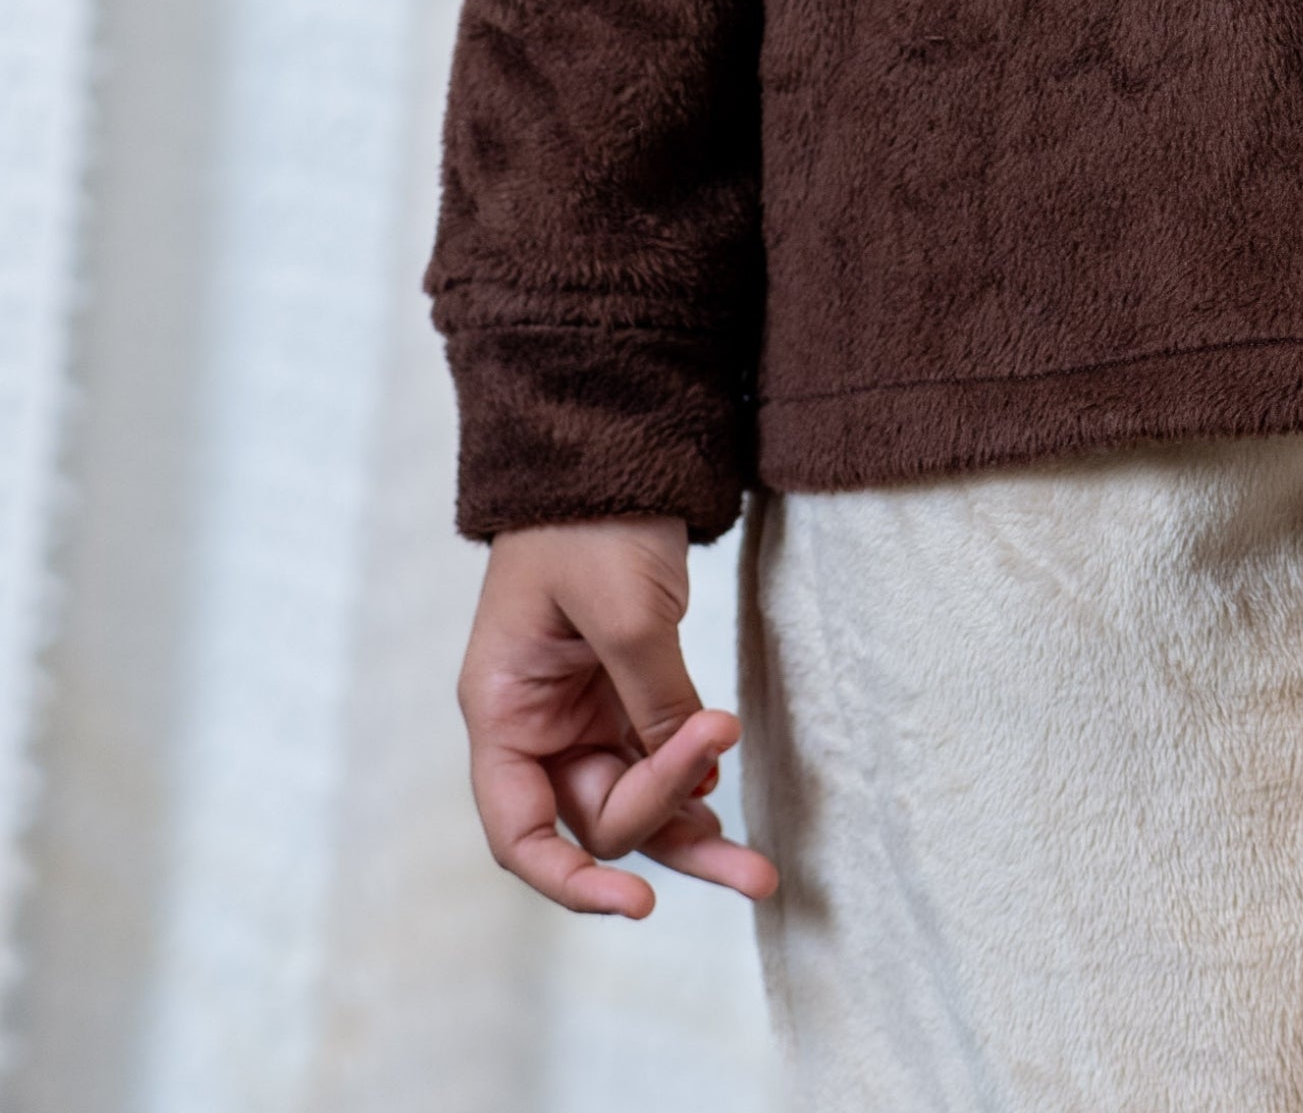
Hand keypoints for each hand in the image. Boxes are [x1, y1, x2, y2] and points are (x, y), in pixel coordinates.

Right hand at [458, 517, 778, 916]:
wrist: (614, 441)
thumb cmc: (592, 517)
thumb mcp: (624, 610)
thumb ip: (654, 703)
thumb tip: (696, 784)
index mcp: (502, 709)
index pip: (518, 830)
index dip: (569, 880)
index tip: (637, 901)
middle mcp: (536, 724)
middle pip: (593, 816)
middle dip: (662, 821)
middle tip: (728, 784)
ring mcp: (582, 711)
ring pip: (634, 799)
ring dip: (692, 831)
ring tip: (761, 874)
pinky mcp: (625, 690)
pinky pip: (659, 757)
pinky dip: (694, 777)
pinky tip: (729, 792)